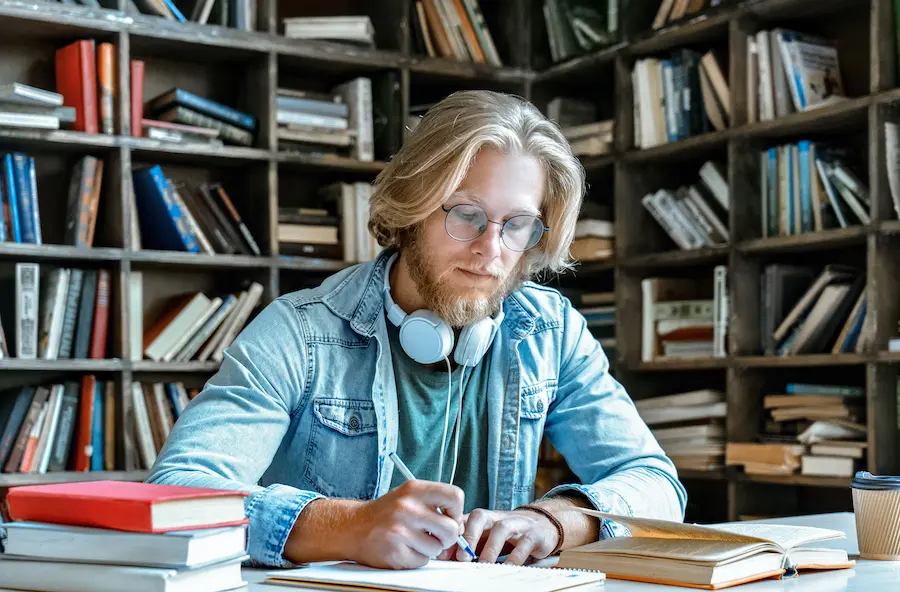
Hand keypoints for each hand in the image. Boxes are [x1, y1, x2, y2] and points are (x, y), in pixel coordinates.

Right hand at [346, 480, 464, 569]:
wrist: (353, 527)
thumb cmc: (386, 512)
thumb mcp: (408, 495)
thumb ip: (434, 503)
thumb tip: (461, 523)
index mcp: (414, 489)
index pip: (455, 496)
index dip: (457, 511)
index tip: (450, 517)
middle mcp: (407, 508)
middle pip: (451, 528)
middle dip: (448, 537)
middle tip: (436, 535)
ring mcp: (400, 531)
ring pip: (437, 548)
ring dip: (430, 548)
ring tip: (414, 540)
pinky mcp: (395, 552)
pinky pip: (422, 561)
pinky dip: (416, 558)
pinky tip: (404, 548)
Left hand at [448, 508, 559, 564]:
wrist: (543, 525)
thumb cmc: (509, 533)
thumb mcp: (488, 536)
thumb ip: (468, 545)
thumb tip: (444, 556)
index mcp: (484, 517)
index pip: (464, 519)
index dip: (453, 534)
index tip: (443, 552)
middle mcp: (498, 517)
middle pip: (480, 516)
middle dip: (469, 535)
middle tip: (462, 557)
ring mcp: (517, 524)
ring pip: (501, 528)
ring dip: (491, 547)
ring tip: (483, 563)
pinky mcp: (533, 535)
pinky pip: (523, 545)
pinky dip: (514, 557)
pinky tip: (507, 568)